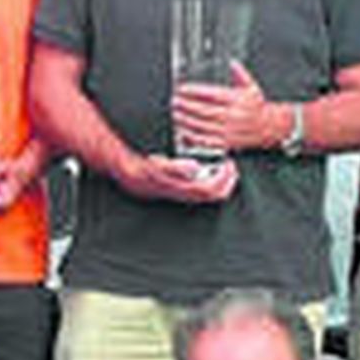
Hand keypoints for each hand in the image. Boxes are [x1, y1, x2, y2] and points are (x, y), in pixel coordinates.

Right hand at [115, 151, 238, 204]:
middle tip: (232, 167)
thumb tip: (194, 168)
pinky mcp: (179, 189)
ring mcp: (182, 193)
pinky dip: (209, 180)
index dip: (224, 179)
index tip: (229, 164)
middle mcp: (184, 193)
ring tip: (224, 168)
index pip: (211, 189)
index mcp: (181, 188)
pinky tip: (207, 170)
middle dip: (227, 182)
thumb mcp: (157, 165)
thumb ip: (176, 167)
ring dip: (219, 181)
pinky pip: (200, 189)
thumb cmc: (142, 169)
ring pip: (208, 194)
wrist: (128, 175)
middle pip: (214, 195)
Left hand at [174, 61, 284, 153]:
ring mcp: (229, 131)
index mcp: (237, 101)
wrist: (270, 127)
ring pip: (204, 126)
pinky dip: (193, 137)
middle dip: (187, 106)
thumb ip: (241, 74)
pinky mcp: (226, 143)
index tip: (182, 89)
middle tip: (175, 101)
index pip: (212, 95)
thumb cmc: (258, 107)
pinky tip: (183, 131)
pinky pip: (207, 141)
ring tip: (176, 114)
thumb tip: (233, 63)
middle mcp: (233, 116)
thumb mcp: (252, 87)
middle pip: (205, 111)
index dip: (195, 91)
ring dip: (187, 121)